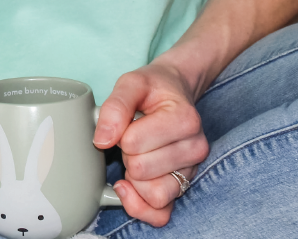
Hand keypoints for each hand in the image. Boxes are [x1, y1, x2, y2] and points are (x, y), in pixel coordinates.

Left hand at [93, 61, 209, 226]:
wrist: (174, 92)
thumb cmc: (153, 89)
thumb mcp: (131, 83)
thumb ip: (115, 106)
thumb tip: (102, 140)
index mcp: (185, 119)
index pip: (134, 142)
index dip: (120, 133)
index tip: (129, 121)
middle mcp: (195, 147)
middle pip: (141, 169)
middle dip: (127, 154)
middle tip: (133, 137)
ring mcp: (191, 170)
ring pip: (153, 195)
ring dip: (135, 179)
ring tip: (137, 156)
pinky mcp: (182, 187)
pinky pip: (160, 215)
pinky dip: (140, 206)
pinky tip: (129, 187)